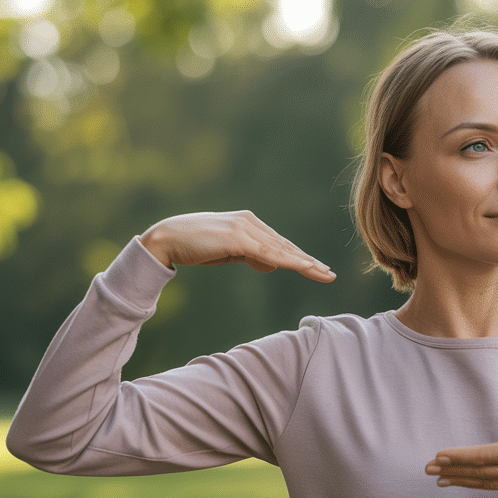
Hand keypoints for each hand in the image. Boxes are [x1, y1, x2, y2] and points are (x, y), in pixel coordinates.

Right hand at [139, 210, 335, 281]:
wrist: (168, 239)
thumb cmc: (195, 246)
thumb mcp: (229, 253)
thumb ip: (251, 257)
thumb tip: (272, 265)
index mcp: (248, 224)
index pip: (279, 244)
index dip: (300, 258)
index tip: (317, 269)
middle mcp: (250, 222)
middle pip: (285, 246)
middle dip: (309, 262)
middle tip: (329, 274)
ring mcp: (244, 228)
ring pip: (281, 250)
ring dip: (304, 263)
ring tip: (323, 274)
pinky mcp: (238, 237)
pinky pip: (268, 252)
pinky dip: (287, 260)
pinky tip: (302, 266)